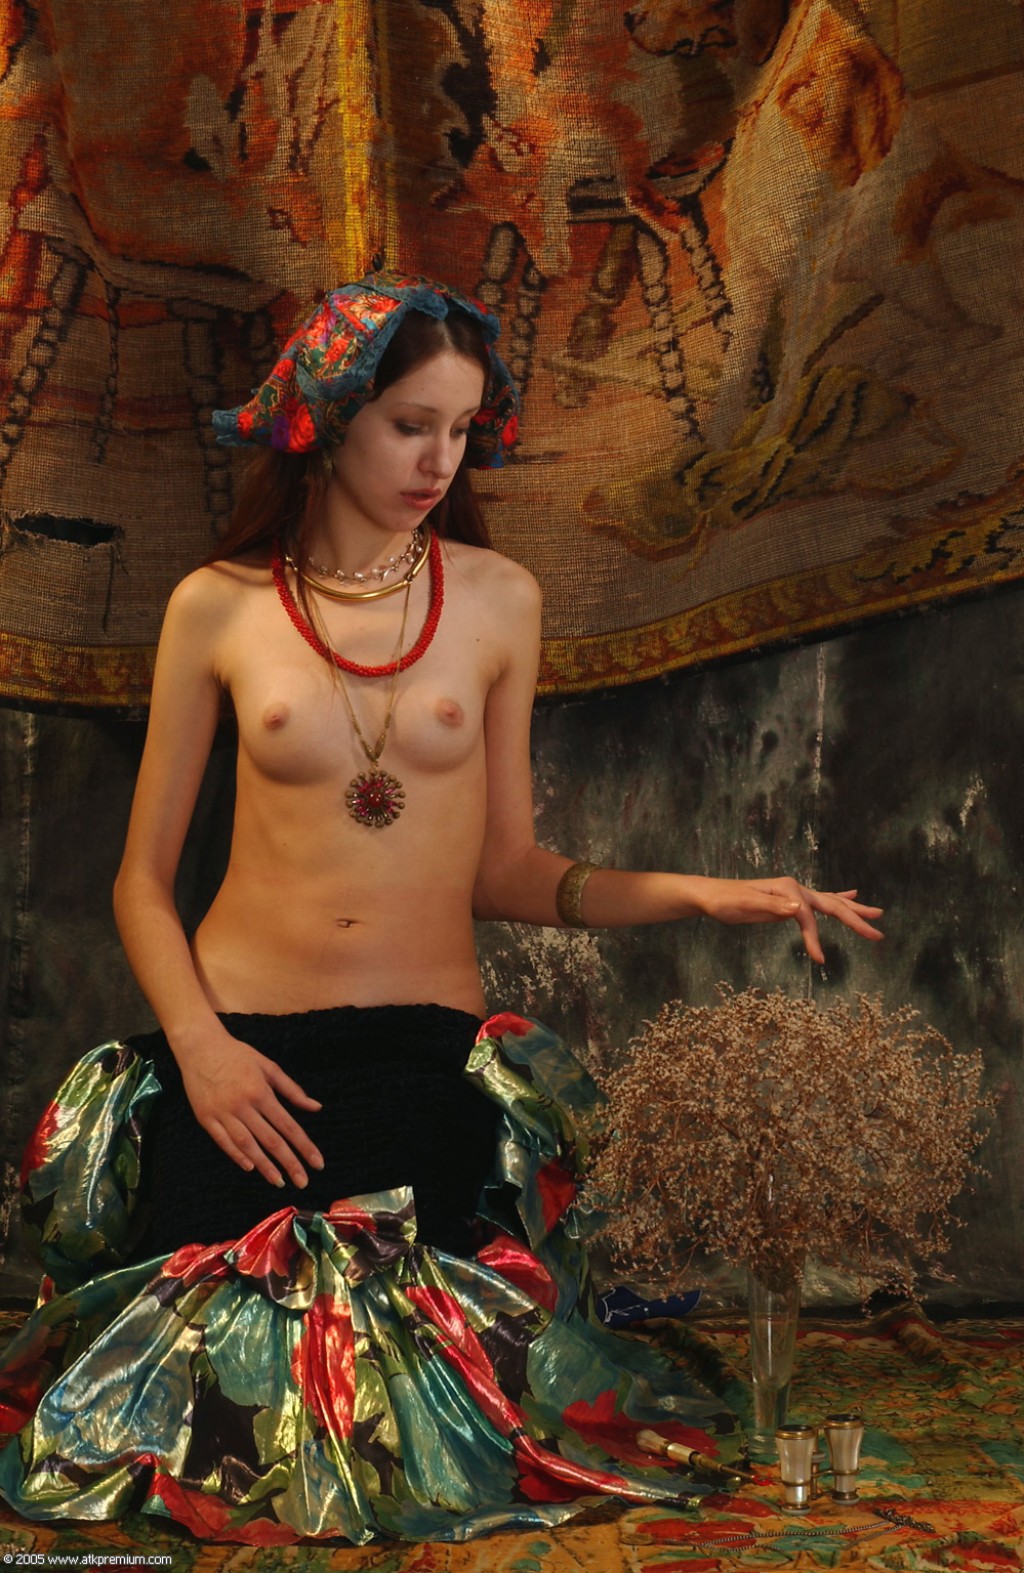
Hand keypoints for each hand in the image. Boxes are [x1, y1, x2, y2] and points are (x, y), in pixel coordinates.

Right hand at [177, 1028, 324, 1187]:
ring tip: (279, 1181)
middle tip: (303, 1182)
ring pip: (247, 1145)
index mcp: (261, 1092)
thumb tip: (316, 1107)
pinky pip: (223, 1142)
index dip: (304, 1146)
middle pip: (270, 1140)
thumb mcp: (269, 1066)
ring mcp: (223, 1113)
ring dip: (265, 1165)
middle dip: (289, 1162)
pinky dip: (237, 1155)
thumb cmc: (238, 1055)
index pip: (288, 1125)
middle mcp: (243, 1105)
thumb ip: (292, 1089)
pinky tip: (250, 1167)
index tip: (317, 1163)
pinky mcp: (206, 1118)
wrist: (200, 1047)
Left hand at [696, 877, 882, 963]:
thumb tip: (797, 908)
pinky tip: (852, 893)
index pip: (807, 916)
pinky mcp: (790, 901)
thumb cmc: (724, 901)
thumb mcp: (744, 905)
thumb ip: (771, 905)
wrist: (711, 895)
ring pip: (831, 901)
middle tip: (878, 934)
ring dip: (853, 908)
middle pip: (831, 905)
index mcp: (786, 889)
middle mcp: (794, 888)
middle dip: (856, 919)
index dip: (815, 938)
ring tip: (876, 913)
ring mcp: (793, 893)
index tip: (820, 961)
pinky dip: (838, 898)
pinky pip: (819, 902)